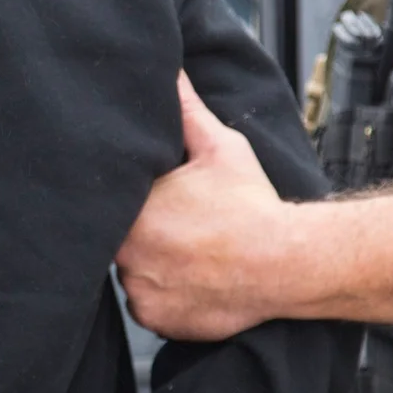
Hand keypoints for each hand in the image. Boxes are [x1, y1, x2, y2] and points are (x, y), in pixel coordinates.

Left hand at [116, 72, 291, 340]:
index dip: (125, 204)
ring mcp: (139, 291)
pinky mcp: (155, 320)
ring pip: (130, 274)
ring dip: (149, 265)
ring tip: (186, 253)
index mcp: (130, 211)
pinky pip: (147, 306)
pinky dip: (163, 296)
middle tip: (174, 228)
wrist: (287, 262)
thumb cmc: (252, 205)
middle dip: (138, 234)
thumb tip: (171, 71)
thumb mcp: (219, 147)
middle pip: (114, 242)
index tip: (153, 204)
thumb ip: (186, 110)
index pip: (106, 206)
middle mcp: (125, 255)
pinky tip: (190, 278)